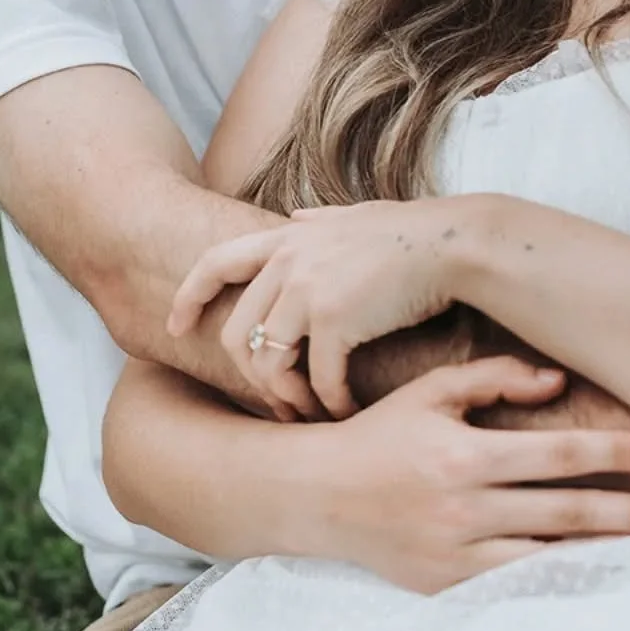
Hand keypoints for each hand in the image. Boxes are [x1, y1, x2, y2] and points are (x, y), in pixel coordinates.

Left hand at [168, 202, 463, 419]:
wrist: (454, 245)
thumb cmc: (414, 234)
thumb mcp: (357, 216)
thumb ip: (319, 222)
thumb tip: (295, 218)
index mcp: (288, 238)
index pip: (215, 263)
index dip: (188, 296)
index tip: (175, 325)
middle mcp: (288, 261)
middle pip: (236, 331)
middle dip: (248, 375)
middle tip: (275, 401)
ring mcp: (307, 290)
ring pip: (268, 361)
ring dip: (286, 397)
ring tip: (309, 414)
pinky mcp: (334, 320)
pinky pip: (316, 376)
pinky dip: (327, 402)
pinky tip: (343, 412)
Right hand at [303, 356, 629, 592]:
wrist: (315, 497)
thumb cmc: (380, 435)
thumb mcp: (431, 392)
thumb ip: (495, 379)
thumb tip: (558, 383)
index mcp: (464, 457)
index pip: (557, 455)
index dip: (613, 452)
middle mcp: (465, 511)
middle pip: (568, 513)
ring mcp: (457, 558)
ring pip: (551, 558)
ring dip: (609, 552)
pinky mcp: (447, 589)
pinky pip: (517, 587)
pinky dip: (562, 582)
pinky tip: (600, 578)